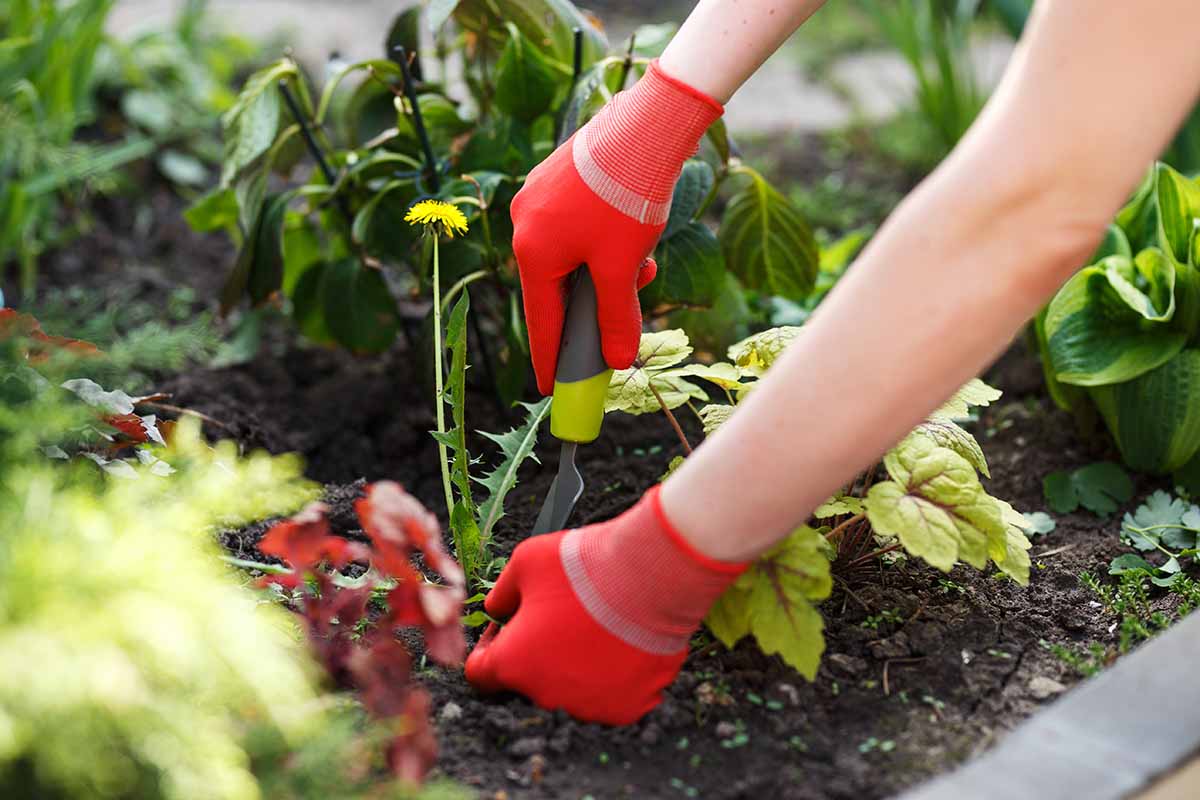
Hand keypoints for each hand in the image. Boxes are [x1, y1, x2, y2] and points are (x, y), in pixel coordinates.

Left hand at [464, 487, 743, 724]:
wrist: (649, 577)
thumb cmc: (584, 567)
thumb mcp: (524, 563)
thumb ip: (500, 593)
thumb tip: (496, 609)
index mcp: (512, 665)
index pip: (480, 673)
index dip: (490, 645)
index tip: (511, 625)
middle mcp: (546, 696)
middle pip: (530, 681)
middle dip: (536, 652)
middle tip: (559, 618)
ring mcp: (589, 706)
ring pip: (571, 690)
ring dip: (574, 665)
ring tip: (594, 626)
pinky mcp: (627, 707)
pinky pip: (611, 696)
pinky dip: (612, 675)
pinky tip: (619, 642)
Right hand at [511, 60, 722, 394]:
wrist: (647, 123)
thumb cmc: (628, 197)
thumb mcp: (624, 268)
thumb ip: (616, 317)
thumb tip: (618, 361)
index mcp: (532, 250)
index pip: (541, 321)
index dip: (550, 358)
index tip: (551, 388)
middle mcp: (525, 223)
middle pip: (557, 288)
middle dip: (593, 306)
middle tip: (616, 327)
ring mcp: (539, 197)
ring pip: (572, 256)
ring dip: (607, 272)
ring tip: (643, 266)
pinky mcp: (558, 179)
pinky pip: (575, 228)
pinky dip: (604, 244)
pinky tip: (636, 237)